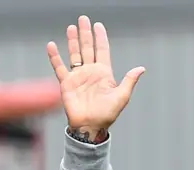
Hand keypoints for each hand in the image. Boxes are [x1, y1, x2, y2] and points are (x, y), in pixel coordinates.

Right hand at [46, 16, 144, 141]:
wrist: (90, 126)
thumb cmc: (107, 114)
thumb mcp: (122, 96)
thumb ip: (129, 81)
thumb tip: (141, 68)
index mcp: (104, 73)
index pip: (102, 50)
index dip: (100, 38)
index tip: (98, 25)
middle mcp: (90, 72)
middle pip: (88, 48)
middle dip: (86, 34)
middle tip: (83, 19)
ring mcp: (78, 77)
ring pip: (75, 54)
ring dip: (73, 41)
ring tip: (71, 27)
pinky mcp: (67, 84)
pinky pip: (59, 68)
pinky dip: (55, 57)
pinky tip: (51, 45)